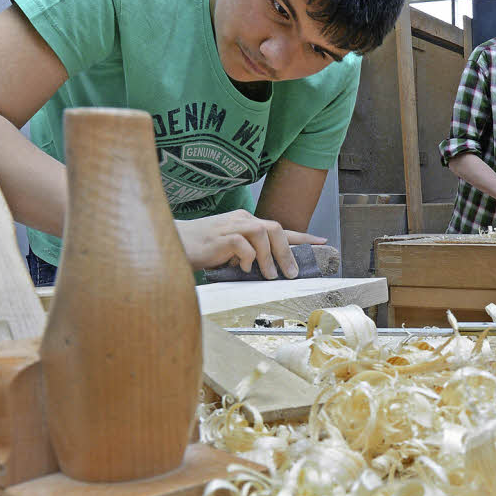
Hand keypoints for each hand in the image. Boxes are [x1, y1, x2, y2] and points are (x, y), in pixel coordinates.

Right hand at [175, 210, 326, 278]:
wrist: (173, 243)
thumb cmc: (201, 249)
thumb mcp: (230, 252)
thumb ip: (249, 256)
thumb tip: (269, 270)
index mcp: (245, 222)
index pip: (279, 227)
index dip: (302, 237)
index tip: (322, 243)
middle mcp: (241, 220)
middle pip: (275, 228)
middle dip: (288, 252)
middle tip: (292, 274)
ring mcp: (230, 226)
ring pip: (263, 233)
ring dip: (270, 256)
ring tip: (268, 275)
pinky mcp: (219, 237)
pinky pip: (243, 244)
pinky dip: (247, 258)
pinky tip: (242, 268)